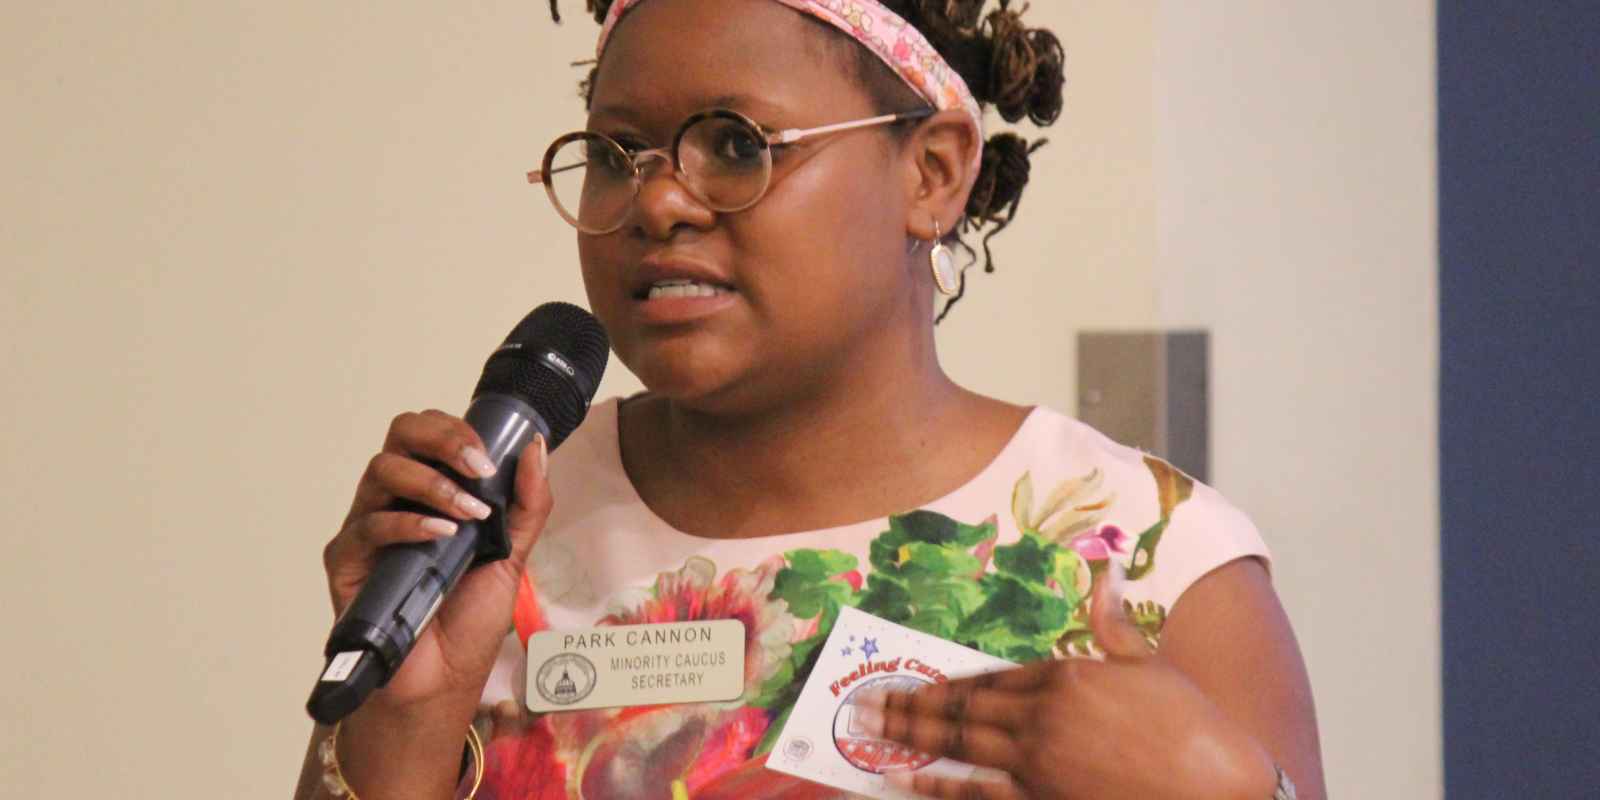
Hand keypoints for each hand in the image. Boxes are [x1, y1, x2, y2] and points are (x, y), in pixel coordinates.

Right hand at [321, 409, 552, 710]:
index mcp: (430, 491)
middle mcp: (395, 500)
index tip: (491, 455)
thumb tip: (535, 448)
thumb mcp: (511, 556)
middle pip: (400, 435)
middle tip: (477, 467)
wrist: (441, 680)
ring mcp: (367, 528)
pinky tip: (440, 536)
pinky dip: (407, 523)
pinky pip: (367, 525)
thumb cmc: (468, 620)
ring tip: (468, 515)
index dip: (457, 430)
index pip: (429, 432)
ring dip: (433, 485)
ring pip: (382, 471)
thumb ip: (527, 504)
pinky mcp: (347, 560)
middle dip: (442, 439)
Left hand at [864, 563, 1278, 799]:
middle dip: (907, 706)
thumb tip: (1101, 569)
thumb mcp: (1149, 664)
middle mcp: (1041, 717)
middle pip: (960, 709)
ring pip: (957, 746)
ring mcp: (1037, 763)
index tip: (910, 681)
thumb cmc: (1192, 726)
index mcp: (1065, 676)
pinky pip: (975, 794)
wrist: (1217, 789)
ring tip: (864, 732)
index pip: (989, 676)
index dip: (945, 682)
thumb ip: (1111, 621)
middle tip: (862, 704)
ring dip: (906, 738)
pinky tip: (902, 780)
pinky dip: (936, 787)